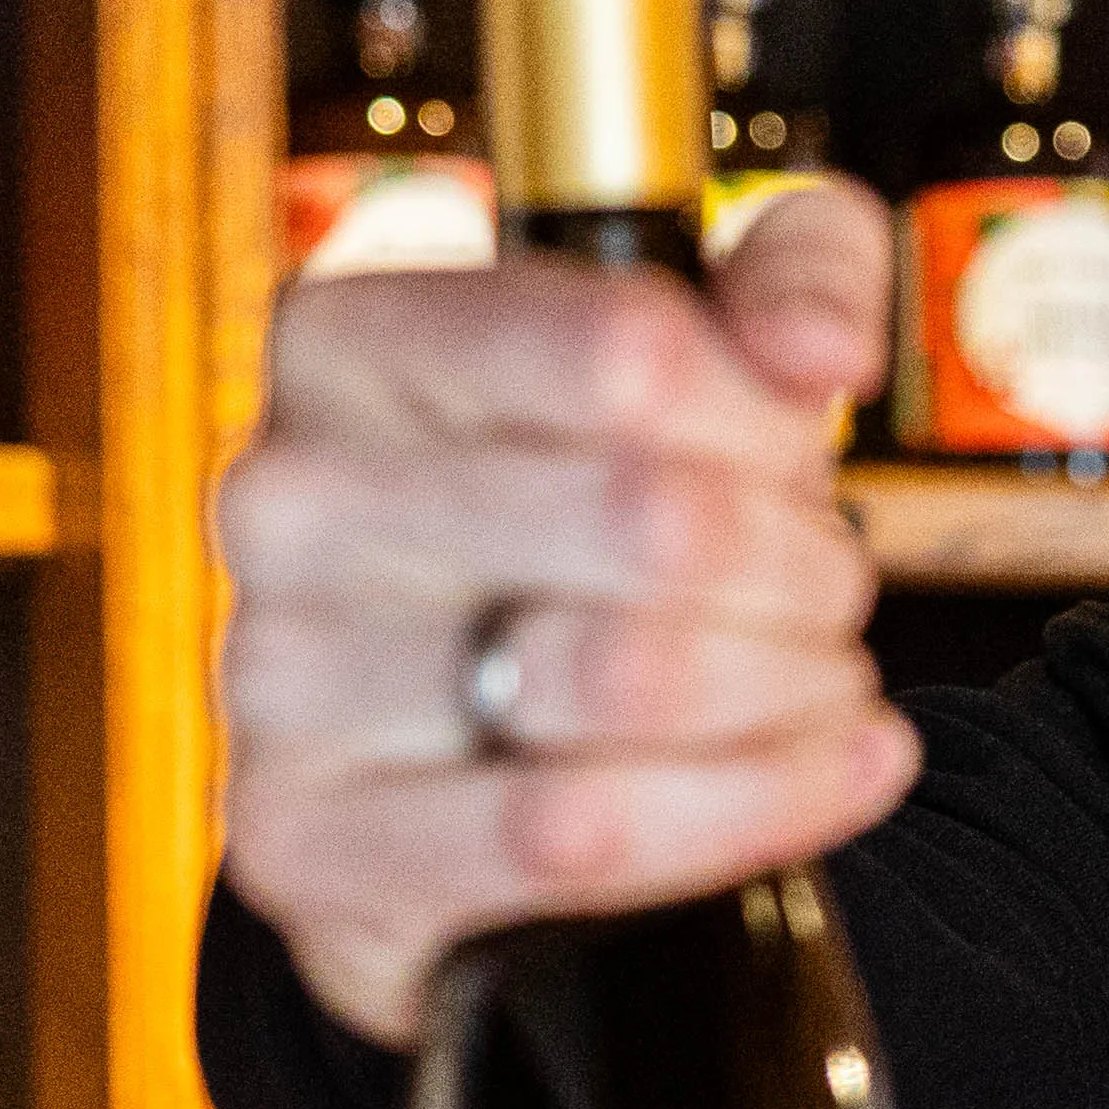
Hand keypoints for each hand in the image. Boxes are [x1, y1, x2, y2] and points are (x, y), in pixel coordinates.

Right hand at [219, 184, 914, 1044]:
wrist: (446, 748)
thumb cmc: (579, 517)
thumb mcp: (700, 345)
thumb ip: (795, 270)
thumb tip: (816, 348)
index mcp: (351, 337)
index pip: (629, 349)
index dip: (766, 421)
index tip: (798, 462)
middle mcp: (286, 497)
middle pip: (656, 519)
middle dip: (803, 568)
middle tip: (828, 594)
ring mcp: (277, 676)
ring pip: (628, 682)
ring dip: (787, 688)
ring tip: (817, 681)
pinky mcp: (303, 839)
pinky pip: (574, 835)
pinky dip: (751, 806)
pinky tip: (832, 776)